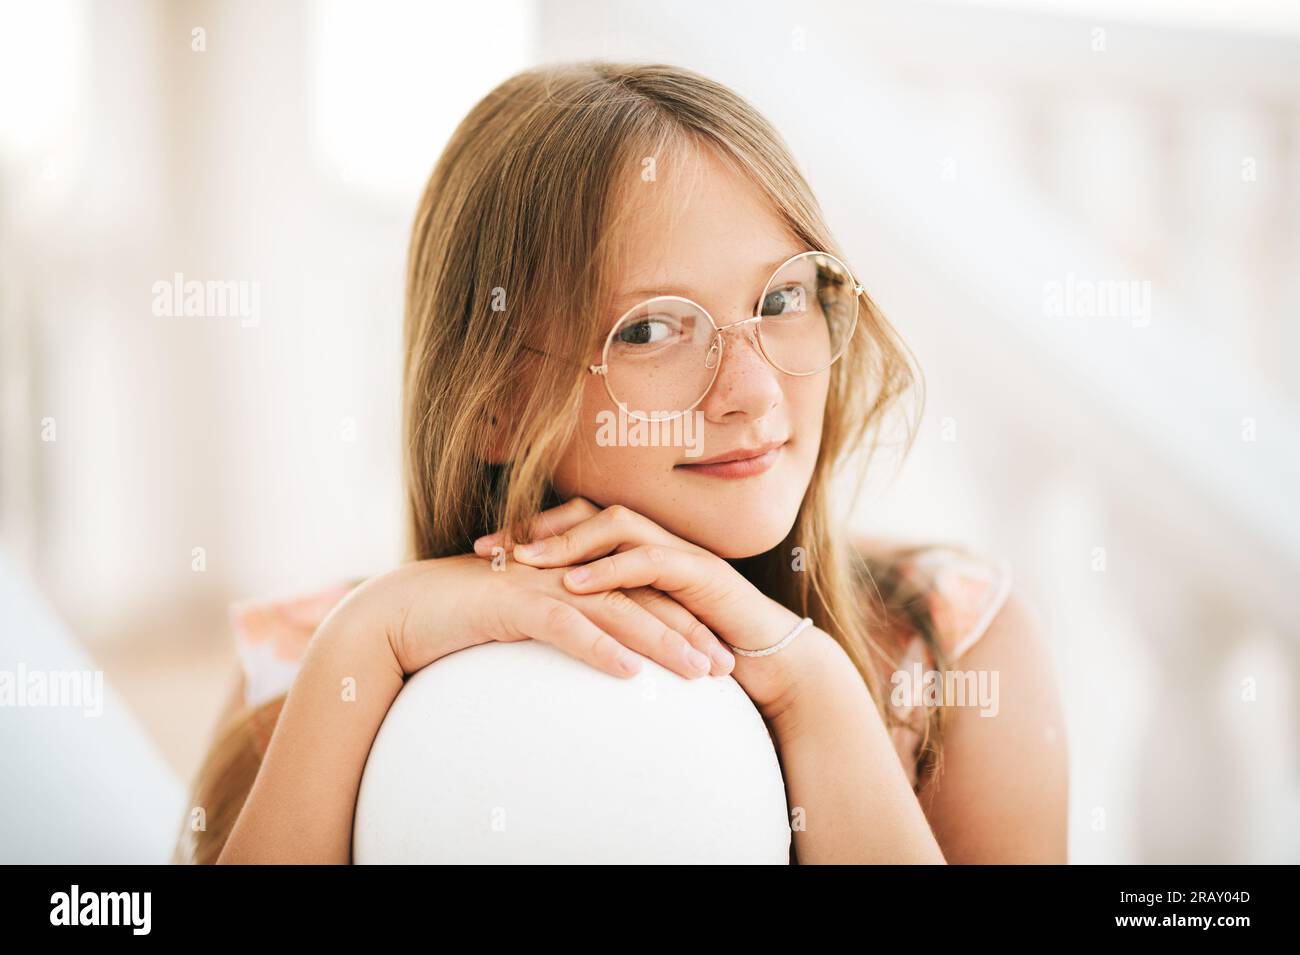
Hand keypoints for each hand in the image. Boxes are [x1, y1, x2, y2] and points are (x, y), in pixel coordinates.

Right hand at [358, 552, 735, 682]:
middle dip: (689, 629)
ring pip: (615, 609)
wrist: (402, 611)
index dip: (681, 619)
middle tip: (726, 664)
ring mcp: (542, 582)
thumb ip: (562, 630)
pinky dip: (599, 647)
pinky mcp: (513, 602)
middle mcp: (566, 570)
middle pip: (642, 597)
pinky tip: (628, 672)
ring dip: (661, 640)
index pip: (639, 593)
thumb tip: (600, 658)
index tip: (716, 652)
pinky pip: (565, 626)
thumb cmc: (461, 620)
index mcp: (572, 573)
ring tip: (697, 670)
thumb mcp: (522, 622)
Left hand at [474, 498, 817, 718]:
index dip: (529, 531)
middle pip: (586, 512)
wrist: (768, 660)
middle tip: (489, 549)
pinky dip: (607, 569)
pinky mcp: (698, 571)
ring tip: (524, 561)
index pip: (575, 522)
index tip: (484, 550)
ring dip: (565, 541)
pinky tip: (574, 585)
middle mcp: (655, 539)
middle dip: (534, 527)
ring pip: (614, 525)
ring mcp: (678, 550)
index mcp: (638, 547)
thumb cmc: (701, 647)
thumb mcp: (640, 629)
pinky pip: (646, 559)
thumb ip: (603, 618)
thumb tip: (548, 629)